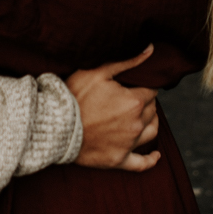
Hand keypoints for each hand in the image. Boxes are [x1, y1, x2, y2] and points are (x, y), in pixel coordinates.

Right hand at [68, 46, 159, 172]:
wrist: (56, 127)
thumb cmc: (74, 96)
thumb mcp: (99, 71)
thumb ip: (128, 61)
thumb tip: (151, 50)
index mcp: (134, 101)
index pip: (151, 91)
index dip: (144, 86)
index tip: (135, 84)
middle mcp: (136, 124)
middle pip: (152, 110)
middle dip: (145, 102)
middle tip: (132, 97)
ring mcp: (128, 144)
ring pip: (152, 131)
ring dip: (151, 122)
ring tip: (143, 116)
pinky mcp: (118, 159)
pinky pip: (141, 163)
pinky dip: (150, 160)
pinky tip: (156, 156)